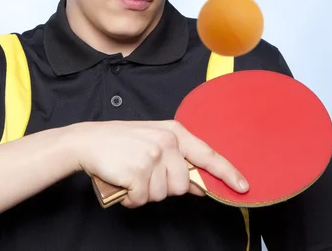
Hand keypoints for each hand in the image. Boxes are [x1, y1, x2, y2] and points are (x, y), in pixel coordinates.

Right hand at [70, 120, 248, 207]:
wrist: (88, 141)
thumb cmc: (120, 141)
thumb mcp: (153, 141)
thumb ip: (177, 159)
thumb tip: (200, 186)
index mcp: (174, 132)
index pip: (208, 155)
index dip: (227, 173)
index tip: (243, 186)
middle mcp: (167, 142)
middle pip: (183, 185)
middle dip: (163, 187)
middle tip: (143, 173)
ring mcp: (153, 157)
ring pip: (163, 195)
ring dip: (146, 192)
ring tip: (131, 174)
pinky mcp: (138, 172)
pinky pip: (143, 200)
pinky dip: (132, 198)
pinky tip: (123, 182)